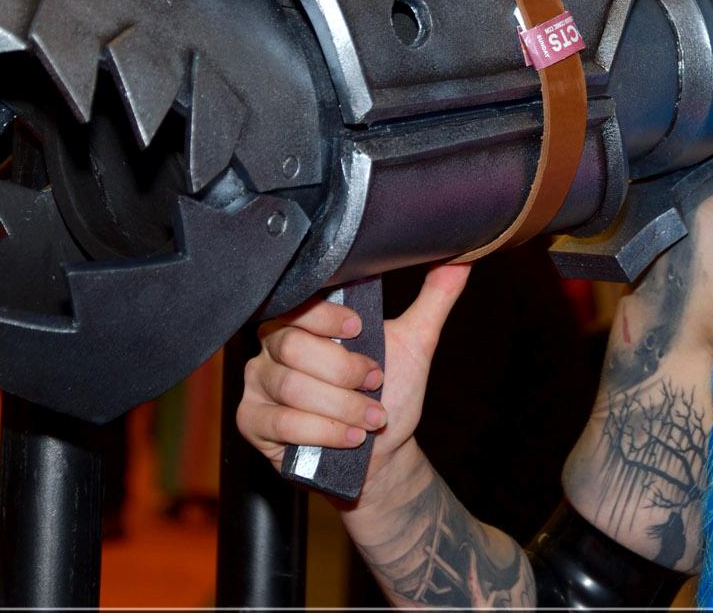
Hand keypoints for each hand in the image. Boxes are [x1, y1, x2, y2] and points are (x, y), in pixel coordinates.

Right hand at [238, 263, 470, 498]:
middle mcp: (273, 347)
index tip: (359, 329)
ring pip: (291, 387)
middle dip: (344, 371)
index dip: (327, 317)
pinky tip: (350, 437)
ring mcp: (258, 384)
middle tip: (375, 383)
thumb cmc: (389, 393)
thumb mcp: (414, 344)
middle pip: (293, 346)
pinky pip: (281, 423)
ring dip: (342, 406)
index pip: (298, 303)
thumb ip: (433, 299)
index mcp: (304, 319)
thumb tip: (460, 256)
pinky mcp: (252, 422)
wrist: (380, 454)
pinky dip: (323, 430)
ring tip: (371, 418)